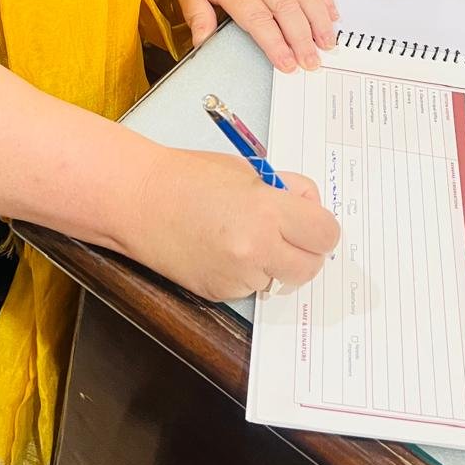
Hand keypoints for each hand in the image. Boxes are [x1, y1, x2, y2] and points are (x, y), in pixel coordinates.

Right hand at [135, 145, 339, 300]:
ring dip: (273, 263)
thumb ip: (286, 190)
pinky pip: (251, 287)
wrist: (139, 199)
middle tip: (287, 233)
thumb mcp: (249, 171)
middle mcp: (256, 248)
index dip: (321, 228)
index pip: (325, 234)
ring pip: (280, 279)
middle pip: (310, 267)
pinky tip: (223, 249)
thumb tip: (312, 207)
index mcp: (267, 211)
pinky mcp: (219, 293)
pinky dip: (246, 272)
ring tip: (243, 235)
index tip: (312, 222)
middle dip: (305, 251)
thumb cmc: (190, 177)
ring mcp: (237, 276)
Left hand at [173, 0, 337, 71]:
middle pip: (286, 7)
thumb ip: (196, 16)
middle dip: (302, 37)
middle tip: (311, 60)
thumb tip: (202, 43)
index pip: (257, 17)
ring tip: (326, 41)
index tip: (286, 62)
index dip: (275, 42)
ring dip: (318, 19)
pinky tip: (331, 12)